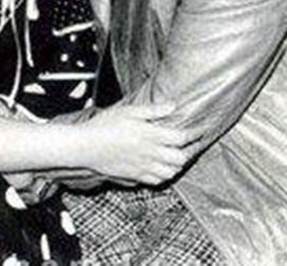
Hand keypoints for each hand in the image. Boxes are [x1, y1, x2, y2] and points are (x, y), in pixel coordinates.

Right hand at [79, 104, 202, 185]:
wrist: (85, 147)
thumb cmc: (105, 125)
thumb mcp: (129, 111)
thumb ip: (154, 110)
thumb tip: (174, 106)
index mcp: (151, 135)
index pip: (182, 138)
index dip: (195, 134)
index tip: (201, 129)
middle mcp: (150, 153)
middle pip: (180, 158)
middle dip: (190, 151)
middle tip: (193, 144)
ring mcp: (143, 167)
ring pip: (171, 172)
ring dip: (179, 165)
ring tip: (180, 156)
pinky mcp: (134, 176)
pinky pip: (157, 181)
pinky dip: (165, 175)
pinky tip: (163, 168)